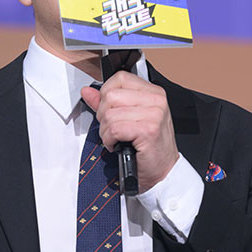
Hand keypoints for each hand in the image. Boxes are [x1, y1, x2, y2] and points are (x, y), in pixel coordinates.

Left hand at [81, 71, 177, 191]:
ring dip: (106, 132)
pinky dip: (110, 140)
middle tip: (113, 130)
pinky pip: (114, 129)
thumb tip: (88, 92)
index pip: (119, 78)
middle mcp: (156, 100)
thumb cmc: (149, 148)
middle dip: (104, 116)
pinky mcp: (148, 130)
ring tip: (117, 139)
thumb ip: (108, 103)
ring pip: (110, 114)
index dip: (106, 94)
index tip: (109, 111)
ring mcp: (154, 114)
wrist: (163, 173)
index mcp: (153, 93)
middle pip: (111, 96)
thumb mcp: (130, 119)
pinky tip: (118, 146)